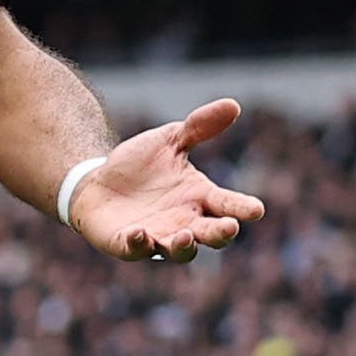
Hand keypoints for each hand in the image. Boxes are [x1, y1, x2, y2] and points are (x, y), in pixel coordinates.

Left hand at [68, 98, 265, 262]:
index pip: (228, 205)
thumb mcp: (170, 140)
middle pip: (211, 235)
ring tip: (186, 236)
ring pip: (180, 250)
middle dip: (221, 233)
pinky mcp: (128, 244)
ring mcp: (158, 236)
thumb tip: (233, 104)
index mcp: (199, 197)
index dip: (242, 208)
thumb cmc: (140, 165)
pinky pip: (136, 249)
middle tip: (230, 227)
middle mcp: (184, 222)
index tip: (256, 209)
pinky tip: (139, 233)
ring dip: (185, 246)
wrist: (98, 180)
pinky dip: (139, 244)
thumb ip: (199, 127)